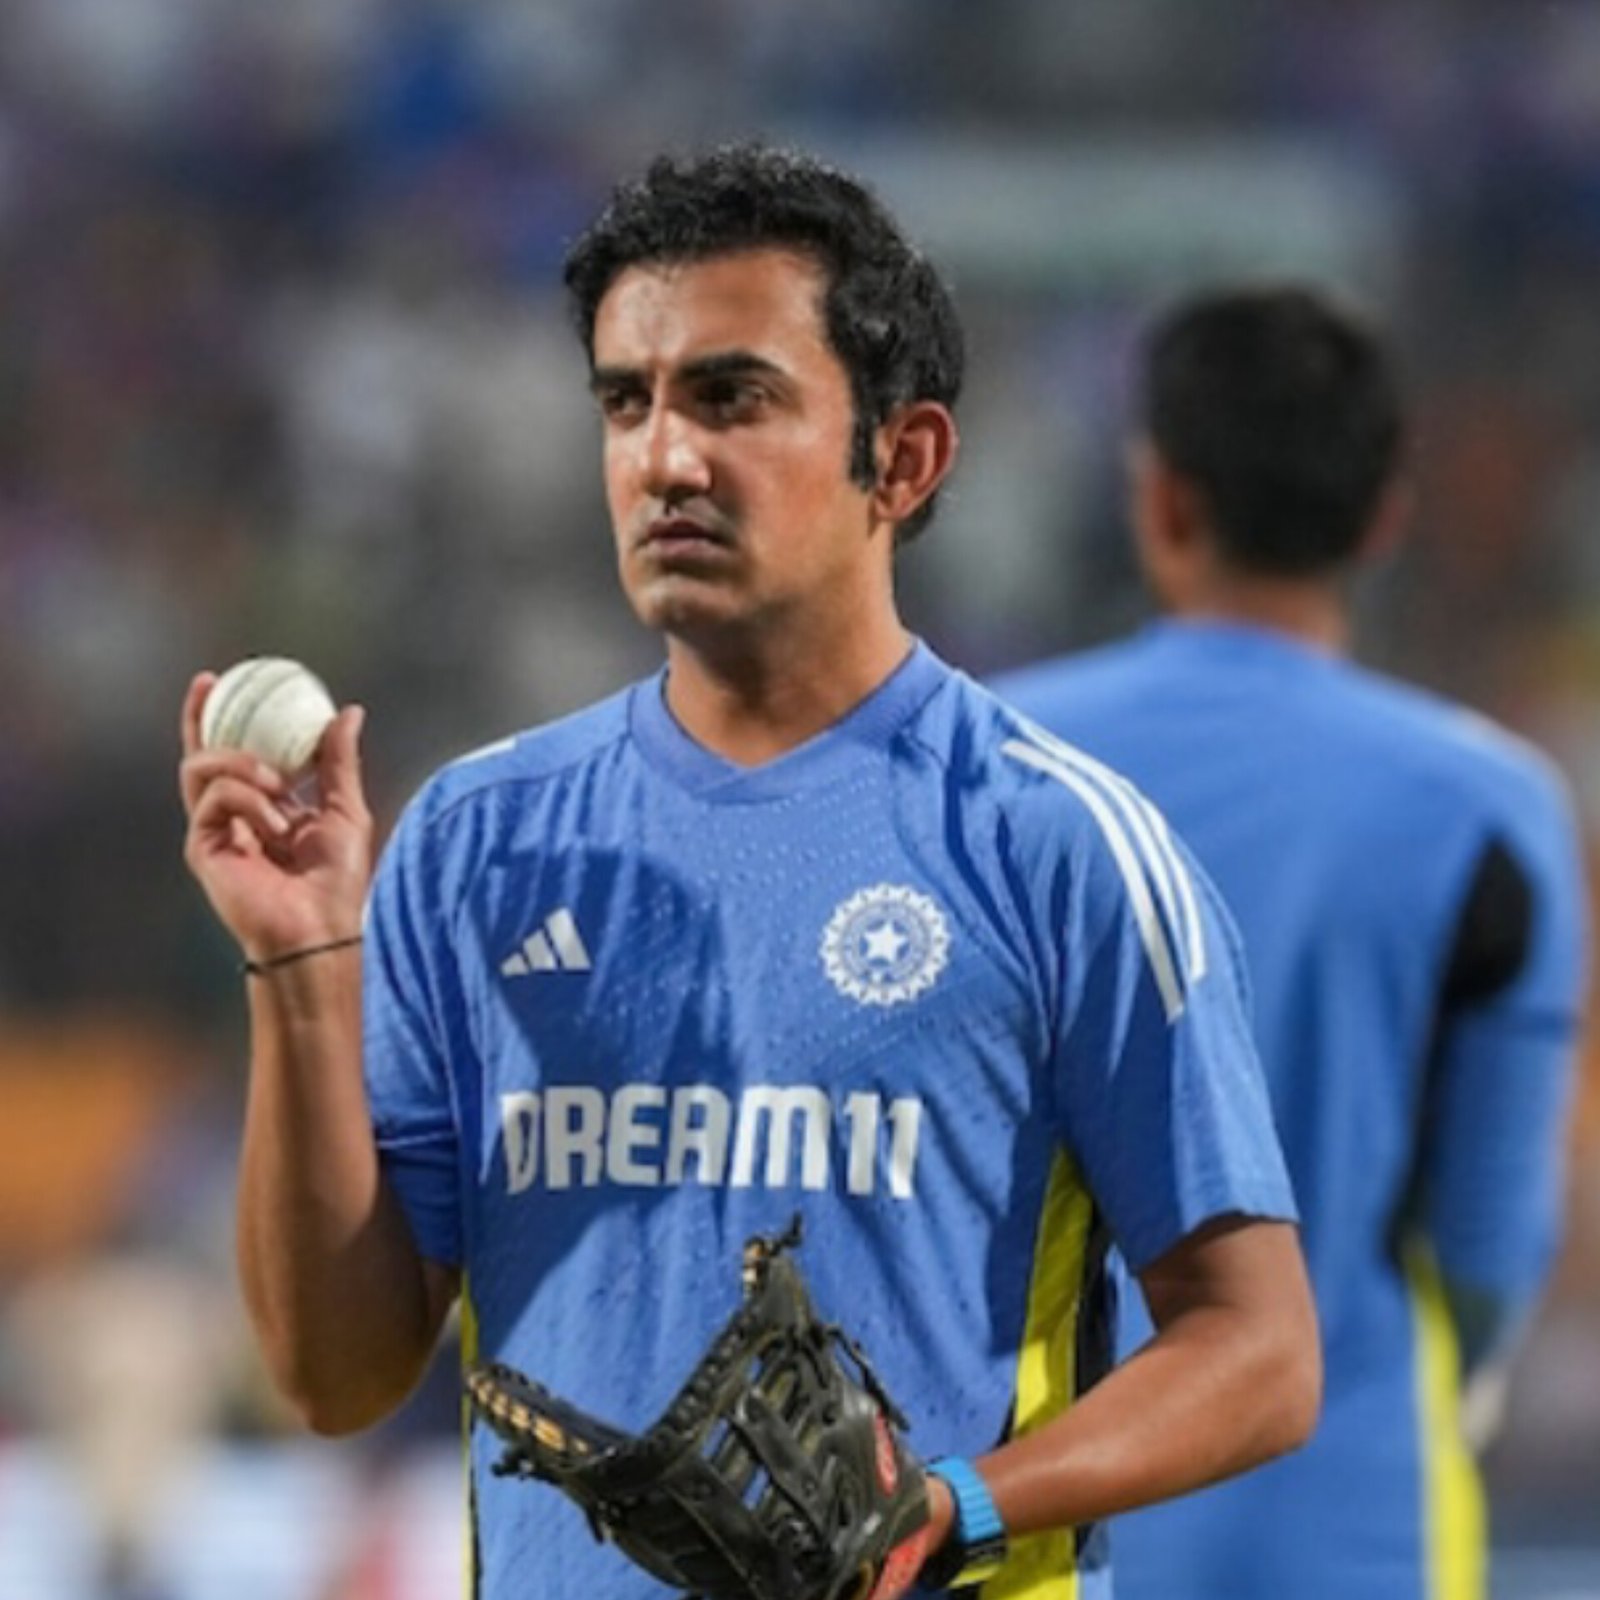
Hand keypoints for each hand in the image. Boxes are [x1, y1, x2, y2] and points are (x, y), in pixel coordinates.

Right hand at [179, 671, 373, 962]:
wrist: (319, 927)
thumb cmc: (336, 881)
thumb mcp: (345, 809)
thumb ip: (338, 762)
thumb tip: (349, 712)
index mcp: (266, 807)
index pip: (236, 754)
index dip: (224, 716)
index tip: (225, 679)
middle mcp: (234, 817)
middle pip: (200, 755)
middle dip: (198, 717)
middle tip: (210, 685)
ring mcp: (214, 830)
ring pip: (202, 768)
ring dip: (242, 764)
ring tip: (278, 782)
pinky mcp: (202, 846)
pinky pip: (214, 798)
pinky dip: (249, 800)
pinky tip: (276, 823)